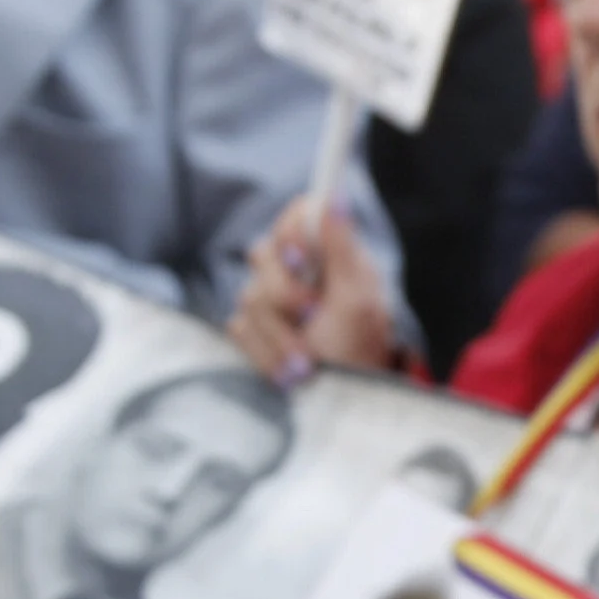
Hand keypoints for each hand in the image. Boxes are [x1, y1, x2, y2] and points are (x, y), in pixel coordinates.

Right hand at [230, 196, 399, 383]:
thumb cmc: (359, 349)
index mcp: (327, 254)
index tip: (301, 258)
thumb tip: (334, 197)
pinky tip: (290, 369)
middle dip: (286, 296)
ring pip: (249, 297)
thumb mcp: (358, 301)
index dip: (291, 231)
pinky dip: (267, 354)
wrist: (343, 401)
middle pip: (262, 255)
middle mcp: (295, 269)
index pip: (297, 215)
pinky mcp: (251, 328)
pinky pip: (238, 329)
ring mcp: (269, 298)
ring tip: (308, 361)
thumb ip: (343, 249)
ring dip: (281, 336)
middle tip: (312, 318)